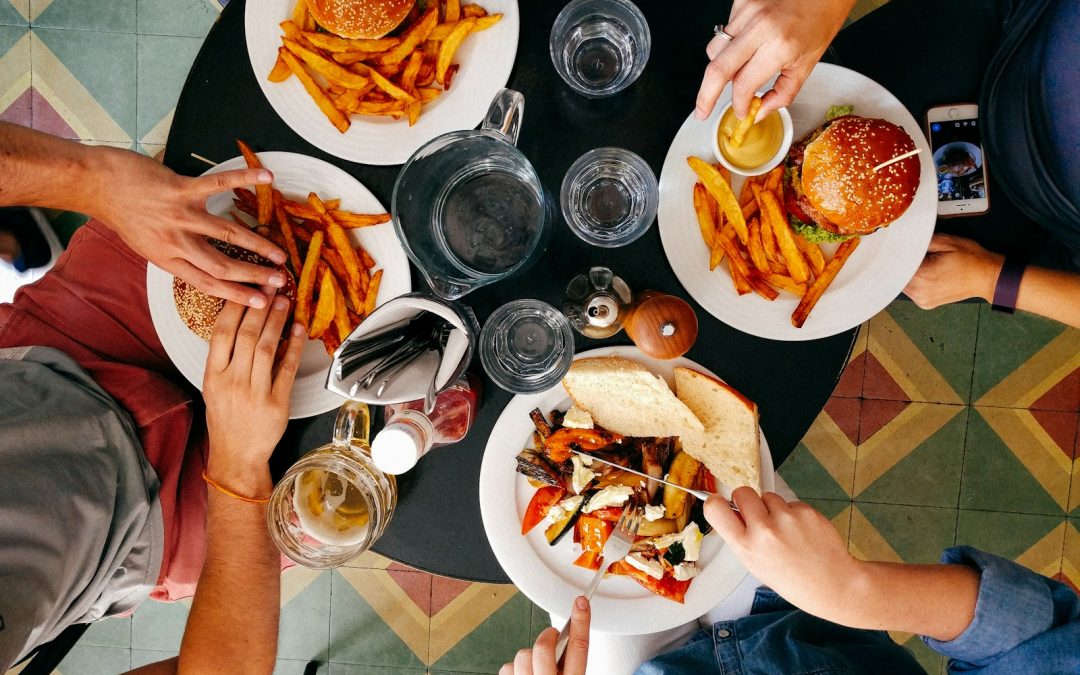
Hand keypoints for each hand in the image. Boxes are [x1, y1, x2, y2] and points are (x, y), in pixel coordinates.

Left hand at [90, 147, 286, 307]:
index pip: (207, 283)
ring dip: (257, 244)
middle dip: (254, 276)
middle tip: (280, 281)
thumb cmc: (122, 213)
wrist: (97, 185)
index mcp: (167, 259)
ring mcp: (180, 215)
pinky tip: (267, 177)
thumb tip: (202, 262)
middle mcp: (176, 242)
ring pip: (227, 234)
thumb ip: (175, 253)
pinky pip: (218, 184)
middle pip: (222, 265)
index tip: (261, 303)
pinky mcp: (181, 189)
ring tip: (280, 253)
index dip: (237, 295)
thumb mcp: (146, 245)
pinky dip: (244, 179)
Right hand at [203, 291, 304, 495]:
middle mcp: (232, 381)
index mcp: (213, 375)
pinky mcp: (277, 403)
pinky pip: (287, 369)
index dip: (235, 306)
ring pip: (267, 348)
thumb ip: (224, 358)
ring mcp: (255, 392)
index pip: (221, 332)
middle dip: (260, 306)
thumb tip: (239, 322)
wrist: (236, 454)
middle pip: (246, 335)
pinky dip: (295, 347)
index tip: (246, 287)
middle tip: (271, 285)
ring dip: (277, 321)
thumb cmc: (226, 418)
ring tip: (284, 301)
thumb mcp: (214, 386)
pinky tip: (299, 329)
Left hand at [500, 596, 589, 674]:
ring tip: (534, 669)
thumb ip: (566, 664)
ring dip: (528, 658)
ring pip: (524, 654)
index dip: (580, 622)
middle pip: (544, 647)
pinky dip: (513, 669)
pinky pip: (507, 667)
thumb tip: (561, 642)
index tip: (581, 602)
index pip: (579, 648)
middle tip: (550, 640)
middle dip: (546, 637)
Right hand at [695, 0, 854, 119]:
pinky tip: (748, 42)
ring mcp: (747, 11)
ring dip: (720, 67)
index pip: (744, 84)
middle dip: (705, 96)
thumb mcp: (807, 64)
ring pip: (715, 50)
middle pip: (717, 69)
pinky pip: (725, 32)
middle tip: (702, 112)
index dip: (739, 104)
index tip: (741, 111)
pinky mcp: (741, 1)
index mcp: (779, 46)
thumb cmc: (821, 21)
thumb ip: (782, 93)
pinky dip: (730, 44)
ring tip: (736, 70)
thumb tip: (759, 112)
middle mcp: (759, 27)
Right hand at [705, 488, 863, 620]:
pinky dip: (793, 513)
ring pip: (768, 496)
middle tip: (757, 515)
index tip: (720, 503)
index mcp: (746, 547)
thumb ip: (742, 537)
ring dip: (773, 508)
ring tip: (785, 530)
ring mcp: (786, 518)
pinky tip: (802, 532)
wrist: (832, 584)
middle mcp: (764, 530)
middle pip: (742, 492)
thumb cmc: (793, 580)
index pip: (716, 509)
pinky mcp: (806, 511)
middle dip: (746, 500)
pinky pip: (790, 503)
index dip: (715, 502)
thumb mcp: (755, 565)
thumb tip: (733, 511)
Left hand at [904, 234, 1003, 308]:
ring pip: (901, 284)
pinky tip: (923, 273)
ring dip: (905, 273)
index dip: (894, 255)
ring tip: (920, 263)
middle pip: (896, 276)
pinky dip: (912, 281)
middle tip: (907, 252)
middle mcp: (919, 292)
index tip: (893, 248)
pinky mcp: (925, 304)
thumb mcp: (946, 241)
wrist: (988, 277)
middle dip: (900, 264)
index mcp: (922, 276)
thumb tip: (904, 242)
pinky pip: (910, 290)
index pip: (895, 265)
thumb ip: (921, 241)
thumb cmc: (971, 259)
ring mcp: (922, 300)